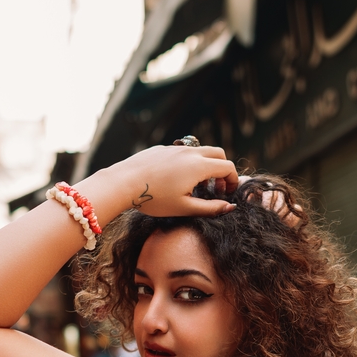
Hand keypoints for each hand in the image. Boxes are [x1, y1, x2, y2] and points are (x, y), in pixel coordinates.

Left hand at [91, 144, 237, 218]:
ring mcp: (175, 148)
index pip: (227, 167)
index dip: (232, 181)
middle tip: (216, 188)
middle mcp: (190, 152)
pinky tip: (176, 180)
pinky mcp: (162, 149)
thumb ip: (210, 208)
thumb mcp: (184, 208)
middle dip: (222, 169)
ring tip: (195, 186)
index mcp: (199, 166)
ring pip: (200, 151)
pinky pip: (183, 152)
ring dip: (206, 166)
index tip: (227, 194)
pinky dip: (189, 163)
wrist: (124, 182)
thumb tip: (229, 207)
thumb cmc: (154, 198)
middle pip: (218, 153)